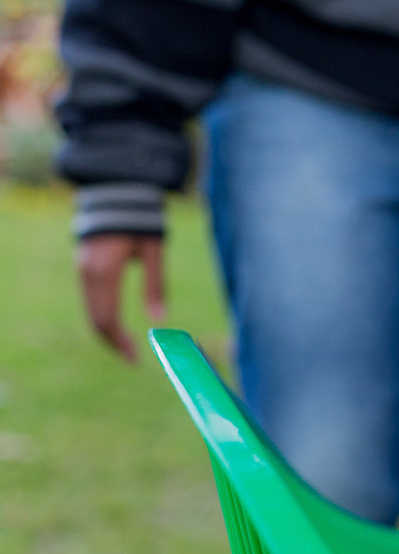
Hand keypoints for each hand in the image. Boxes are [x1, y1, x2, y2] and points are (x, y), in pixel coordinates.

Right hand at [76, 233, 165, 361]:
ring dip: (106, 332)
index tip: (135, 359)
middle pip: (95, 319)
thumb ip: (156, 284)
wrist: (116, 194)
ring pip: (90, 311)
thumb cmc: (140, 221)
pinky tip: (117, 327)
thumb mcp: (154, 250)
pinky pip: (90, 300)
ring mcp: (83, 270)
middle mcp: (89, 274)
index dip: (120, 342)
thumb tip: (159, 320)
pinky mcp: (84, 267)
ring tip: (127, 348)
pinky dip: (102, 317)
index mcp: (105, 271)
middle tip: (133, 359)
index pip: (108, 318)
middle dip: (113, 342)